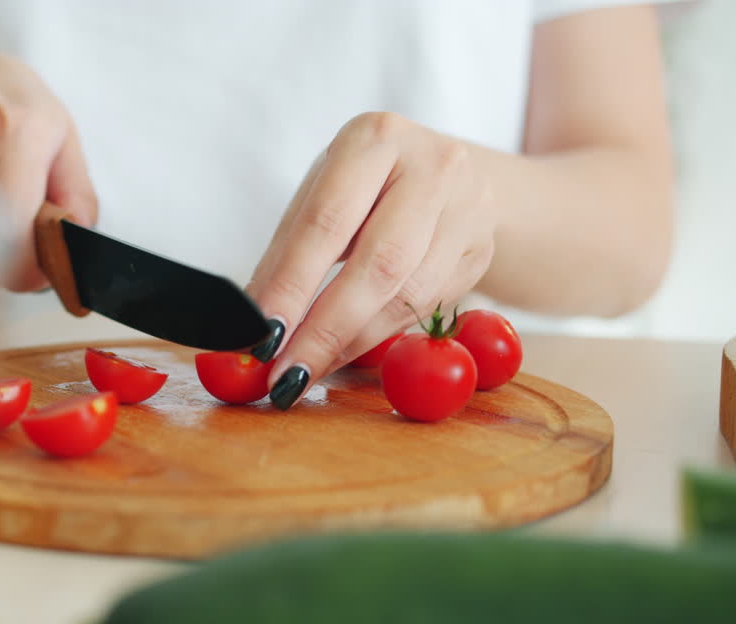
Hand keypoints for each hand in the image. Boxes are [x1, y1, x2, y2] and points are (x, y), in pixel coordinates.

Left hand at [246, 112, 495, 409]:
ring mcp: (469, 208)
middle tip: (285, 373)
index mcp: (375, 139)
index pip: (327, 222)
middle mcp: (433, 166)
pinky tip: (344, 353)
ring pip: (409, 295)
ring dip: (351, 343)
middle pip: (378, 264)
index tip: (264, 334)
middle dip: (325, 329)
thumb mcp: (320, 197)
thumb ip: (286, 255)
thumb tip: (253, 320)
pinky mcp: (482, 250)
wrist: (453, 174)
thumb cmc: (368, 186)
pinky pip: (428, 308)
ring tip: (306, 371)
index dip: (293, 284)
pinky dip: (380, 338)